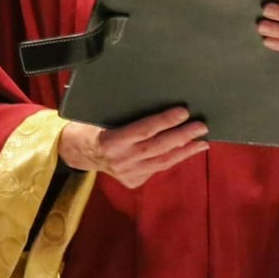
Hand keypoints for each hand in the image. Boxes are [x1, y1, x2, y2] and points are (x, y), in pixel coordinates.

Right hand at [57, 107, 208, 189]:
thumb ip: (123, 112)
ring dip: (184, 151)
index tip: (183, 112)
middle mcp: (121, 160)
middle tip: (201, 126)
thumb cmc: (90, 125)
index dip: (165, 121)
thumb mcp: (100, 115)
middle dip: (182, 136)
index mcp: (111, 141)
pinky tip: (185, 150)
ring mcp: (128, 174)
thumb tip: (152, 96)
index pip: (144, 130)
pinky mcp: (132, 181)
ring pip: (162, 162)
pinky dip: (172, 159)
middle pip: (158, 147)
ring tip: (202, 142)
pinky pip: (157, 169)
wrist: (77, 152)